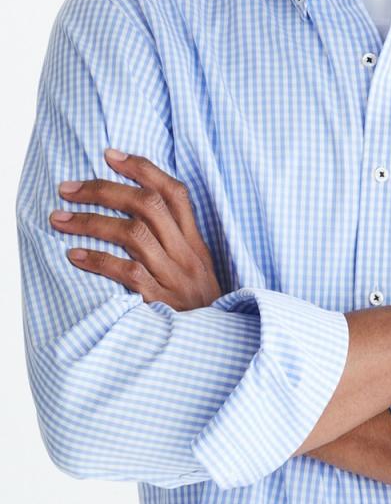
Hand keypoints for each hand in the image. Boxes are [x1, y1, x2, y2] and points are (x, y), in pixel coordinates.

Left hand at [49, 148, 222, 310]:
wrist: (216, 349)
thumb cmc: (197, 308)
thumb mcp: (195, 269)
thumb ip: (174, 242)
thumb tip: (135, 209)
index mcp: (195, 242)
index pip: (174, 192)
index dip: (143, 169)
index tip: (109, 155)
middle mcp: (187, 254)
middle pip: (148, 206)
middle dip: (104, 190)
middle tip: (68, 188)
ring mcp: (175, 277)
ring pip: (134, 234)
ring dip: (92, 222)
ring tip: (60, 219)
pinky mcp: (161, 302)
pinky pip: (128, 273)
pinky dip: (99, 261)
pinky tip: (74, 255)